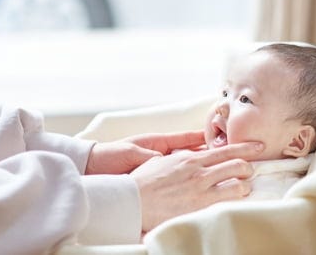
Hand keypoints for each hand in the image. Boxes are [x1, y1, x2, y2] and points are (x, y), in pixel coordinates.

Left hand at [85, 131, 205, 174]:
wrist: (93, 167)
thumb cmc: (109, 156)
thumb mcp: (131, 154)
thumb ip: (150, 157)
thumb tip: (166, 160)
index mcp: (153, 143)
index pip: (181, 139)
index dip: (197, 137)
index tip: (213, 135)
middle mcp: (157, 153)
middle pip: (185, 151)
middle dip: (202, 150)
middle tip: (222, 151)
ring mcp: (155, 164)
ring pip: (181, 163)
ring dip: (195, 164)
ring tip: (215, 165)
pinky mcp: (151, 176)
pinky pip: (171, 174)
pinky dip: (182, 175)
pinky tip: (194, 180)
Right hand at [130, 141, 263, 231]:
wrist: (134, 198)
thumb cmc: (144, 181)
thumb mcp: (162, 161)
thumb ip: (179, 157)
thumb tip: (188, 155)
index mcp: (190, 158)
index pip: (224, 150)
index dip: (244, 148)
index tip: (256, 147)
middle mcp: (199, 171)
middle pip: (236, 164)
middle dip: (249, 165)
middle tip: (253, 168)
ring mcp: (201, 188)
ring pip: (237, 183)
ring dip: (245, 185)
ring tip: (245, 187)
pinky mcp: (200, 206)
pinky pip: (228, 200)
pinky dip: (236, 199)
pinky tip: (237, 200)